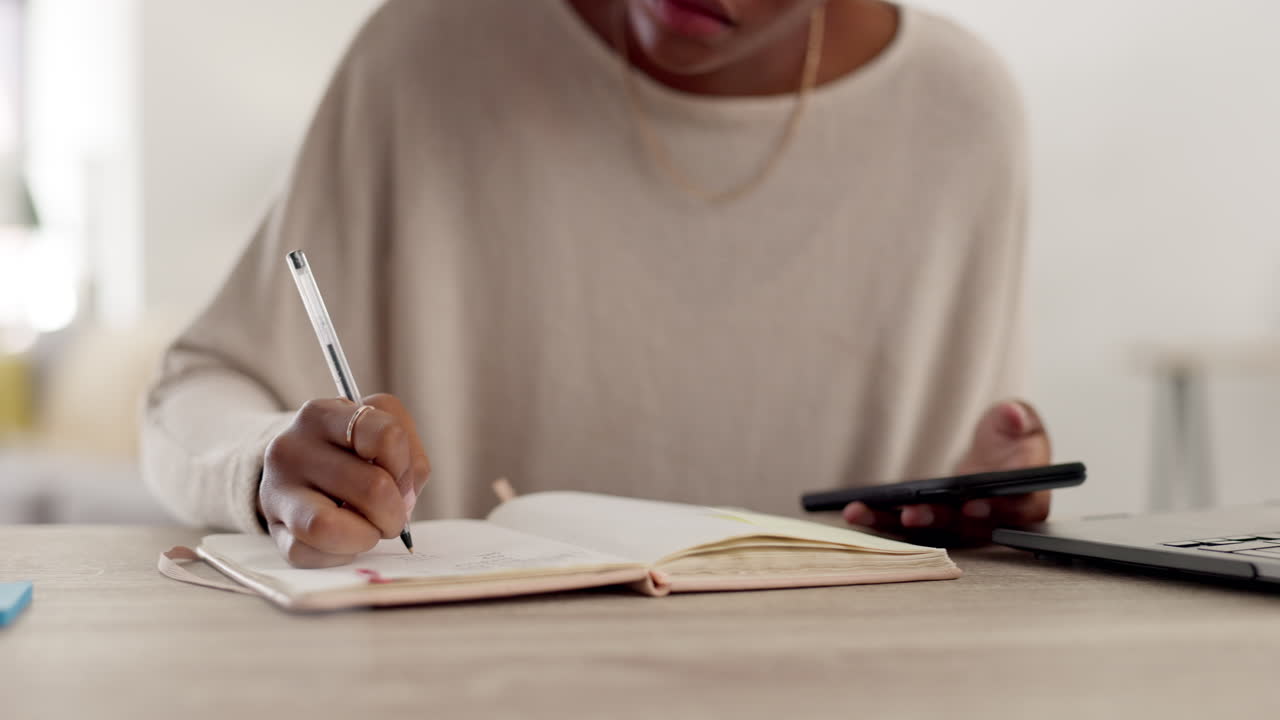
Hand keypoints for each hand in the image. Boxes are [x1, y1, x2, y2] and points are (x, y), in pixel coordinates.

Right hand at [259, 394, 430, 567]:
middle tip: (391, 513)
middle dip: (395, 511)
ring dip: (367, 536)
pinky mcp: (273, 529)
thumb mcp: (383, 434)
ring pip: (328, 526)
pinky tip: (343, 539)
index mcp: (322, 414)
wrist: (298, 471)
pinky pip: (310, 554)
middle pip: (372, 487)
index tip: (401, 477)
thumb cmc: (352, 453)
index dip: (406, 466)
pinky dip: (340, 554)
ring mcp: (276, 490)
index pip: (386, 435)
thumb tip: (404, 499)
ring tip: (369, 529)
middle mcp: (291, 447)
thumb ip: (409, 458)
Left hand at [842, 400, 1051, 541]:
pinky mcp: (932, 526)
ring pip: (929, 532)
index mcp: (1027, 501)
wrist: (993, 458)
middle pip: (967, 529)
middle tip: (913, 514)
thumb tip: (1013, 415)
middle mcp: (992, 523)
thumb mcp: (1020, 423)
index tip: (973, 504)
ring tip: (863, 512)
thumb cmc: (1011, 439)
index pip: (1017, 509)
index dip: (996, 509)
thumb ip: (1018, 420)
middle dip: (938, 521)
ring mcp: (958, 529)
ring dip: (895, 525)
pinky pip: (906, 527)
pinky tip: (854, 510)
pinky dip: (880, 519)